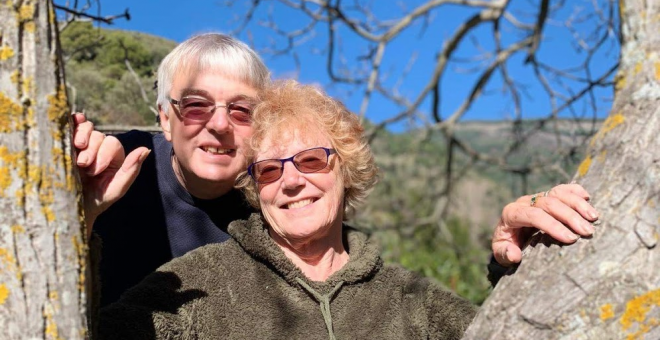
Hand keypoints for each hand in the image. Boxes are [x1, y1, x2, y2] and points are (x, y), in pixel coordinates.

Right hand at [73, 113, 149, 235]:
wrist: (72, 208)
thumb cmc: (97, 201)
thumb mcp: (116, 188)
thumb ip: (131, 169)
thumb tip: (146, 149)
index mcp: (113, 157)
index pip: (112, 143)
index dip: (103, 154)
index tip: (94, 172)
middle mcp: (98, 148)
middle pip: (98, 135)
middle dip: (91, 149)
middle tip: (82, 165)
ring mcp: (81, 145)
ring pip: (86, 128)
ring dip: (81, 136)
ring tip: (75, 150)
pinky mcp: (65, 143)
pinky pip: (71, 125)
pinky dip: (73, 120)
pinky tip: (73, 121)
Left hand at [492, 183, 598, 265]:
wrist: (508, 236)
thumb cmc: (506, 246)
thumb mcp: (501, 252)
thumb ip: (504, 253)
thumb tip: (514, 254)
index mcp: (511, 213)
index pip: (533, 215)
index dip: (552, 225)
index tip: (570, 239)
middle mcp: (524, 202)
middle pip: (549, 203)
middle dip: (570, 217)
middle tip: (587, 231)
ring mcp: (536, 197)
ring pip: (557, 194)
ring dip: (577, 204)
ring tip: (593, 217)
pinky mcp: (546, 196)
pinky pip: (561, 189)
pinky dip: (575, 191)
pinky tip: (587, 197)